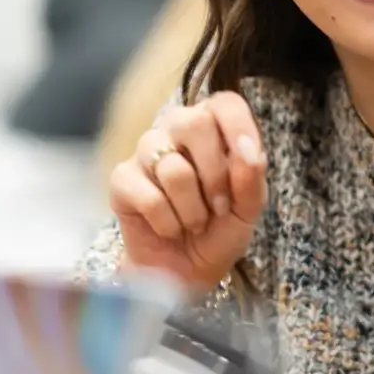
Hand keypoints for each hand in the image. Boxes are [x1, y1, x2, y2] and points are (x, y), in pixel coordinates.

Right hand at [108, 91, 267, 293]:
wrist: (186, 270)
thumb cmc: (220, 230)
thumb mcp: (249, 208)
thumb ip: (252, 177)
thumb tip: (248, 148)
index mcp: (213, 127)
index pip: (225, 103)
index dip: (239, 127)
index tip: (249, 159)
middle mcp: (176, 129)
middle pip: (194, 124)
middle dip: (215, 175)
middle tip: (220, 207)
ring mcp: (145, 151)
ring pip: (173, 168)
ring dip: (193, 209)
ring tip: (195, 223)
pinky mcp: (121, 179)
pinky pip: (149, 197)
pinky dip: (168, 222)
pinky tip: (170, 228)